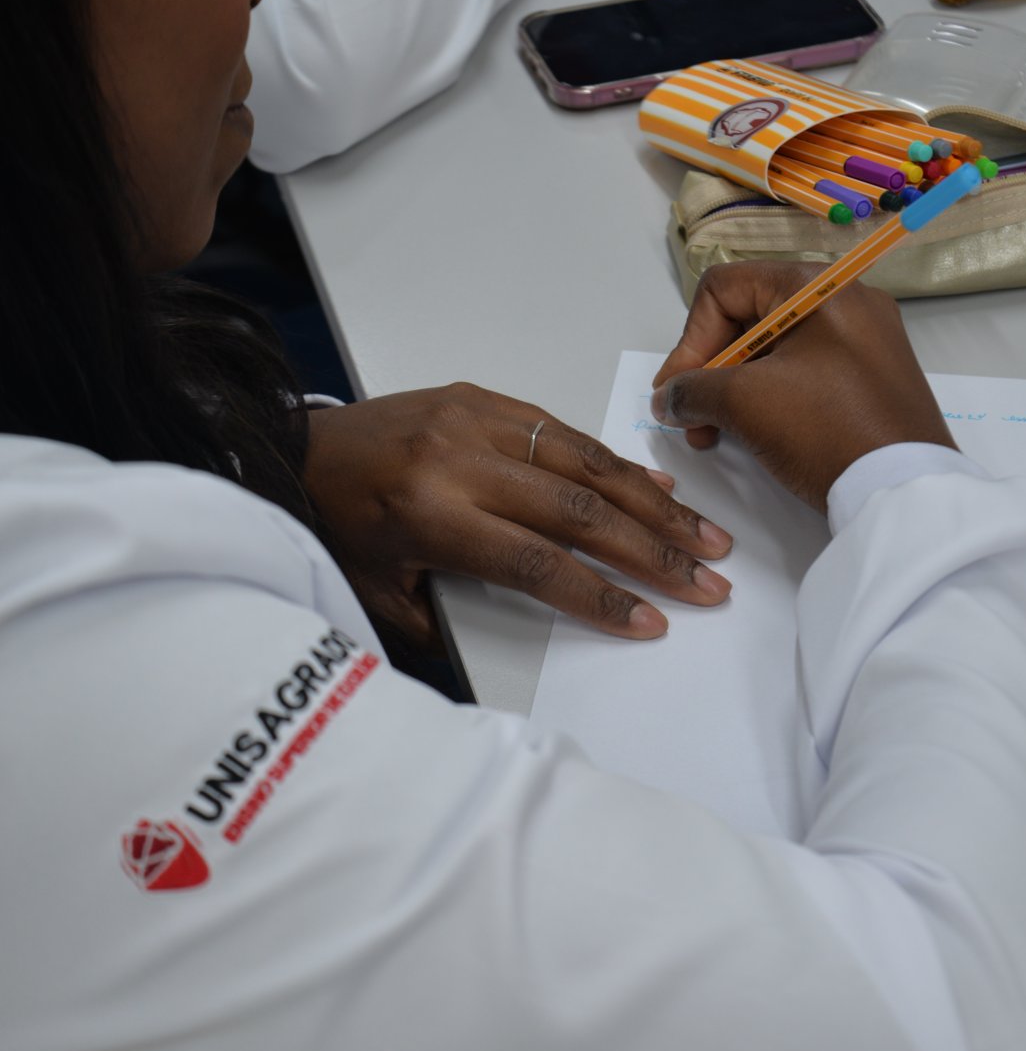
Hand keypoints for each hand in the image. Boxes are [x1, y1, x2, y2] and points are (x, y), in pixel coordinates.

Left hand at [303, 385, 732, 650]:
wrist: (291, 448)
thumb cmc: (334, 525)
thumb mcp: (379, 591)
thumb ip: (448, 621)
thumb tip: (519, 653)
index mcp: (428, 515)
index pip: (536, 564)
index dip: (600, 596)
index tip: (653, 623)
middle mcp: (457, 460)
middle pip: (578, 511)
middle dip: (654, 551)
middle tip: (708, 579)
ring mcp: (473, 419)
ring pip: (584, 462)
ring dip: (654, 504)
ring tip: (705, 536)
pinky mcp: (482, 397)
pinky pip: (563, 430)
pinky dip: (616, 462)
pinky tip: (659, 487)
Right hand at [651, 264, 954, 510]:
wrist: (903, 491)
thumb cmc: (825, 429)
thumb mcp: (744, 403)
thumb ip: (692, 389)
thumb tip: (667, 397)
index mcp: (817, 286)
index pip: (725, 289)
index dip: (690, 340)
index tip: (674, 392)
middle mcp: (846, 301)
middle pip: (749, 318)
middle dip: (709, 370)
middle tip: (690, 420)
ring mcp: (865, 340)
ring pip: (775, 351)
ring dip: (734, 389)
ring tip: (714, 435)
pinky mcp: (873, 378)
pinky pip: (806, 373)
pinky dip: (772, 398)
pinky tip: (753, 435)